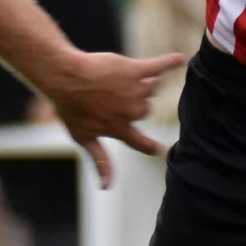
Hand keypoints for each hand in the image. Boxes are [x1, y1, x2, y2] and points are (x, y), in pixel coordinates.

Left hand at [43, 50, 181, 185]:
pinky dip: (170, 63)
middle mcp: (131, 112)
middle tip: (113, 95)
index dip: (149, 147)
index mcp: (119, 129)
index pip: (140, 143)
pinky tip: (180, 59)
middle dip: (135, 103)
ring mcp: (135, 90)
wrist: (65, 77)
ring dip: (144, 84)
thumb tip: (106, 186)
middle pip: (146, 110)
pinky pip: (158, 67)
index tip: (158, 150)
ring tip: (123, 79)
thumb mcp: (83, 137)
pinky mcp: (134, 70)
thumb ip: (99, 161)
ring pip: (152, 89)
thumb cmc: (70, 107)